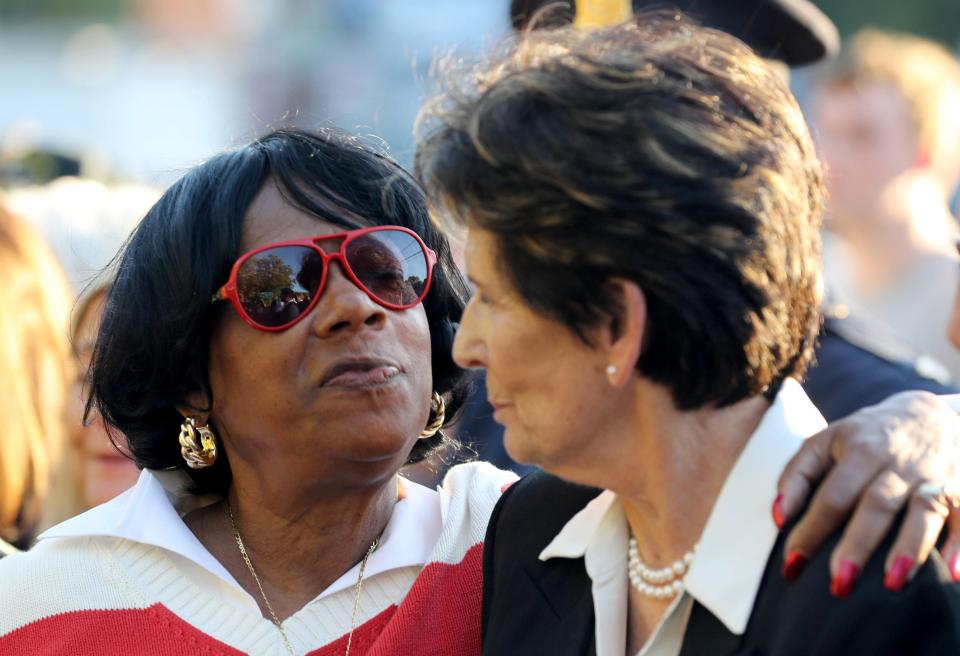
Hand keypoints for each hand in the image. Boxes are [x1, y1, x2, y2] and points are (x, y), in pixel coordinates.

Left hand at [775, 391, 959, 595]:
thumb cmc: (864, 436)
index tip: (791, 564)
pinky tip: (952, 574)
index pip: (832, 495)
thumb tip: (778, 517)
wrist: (927, 412)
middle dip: (858, 544)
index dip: (811, 529)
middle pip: (877, 504)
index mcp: (860, 450)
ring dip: (910, 547)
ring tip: (893, 583)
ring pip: (925, 511)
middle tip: (839, 584)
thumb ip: (797, 475)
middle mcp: (898, 462)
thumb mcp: (824, 442)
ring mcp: (933, 475)